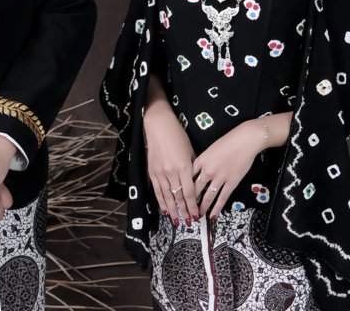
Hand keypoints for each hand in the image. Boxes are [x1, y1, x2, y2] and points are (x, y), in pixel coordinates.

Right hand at [143, 77, 199, 224]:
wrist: (159, 126)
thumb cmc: (178, 136)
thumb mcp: (191, 151)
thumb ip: (193, 168)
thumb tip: (197, 182)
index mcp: (184, 166)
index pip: (190, 191)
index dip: (193, 205)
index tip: (197, 215)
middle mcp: (171, 172)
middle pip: (179, 197)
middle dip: (184, 212)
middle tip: (189, 223)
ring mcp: (160, 172)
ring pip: (167, 196)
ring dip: (172, 210)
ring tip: (177, 222)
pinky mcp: (152, 171)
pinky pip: (157, 190)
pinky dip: (161, 201)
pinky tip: (165, 210)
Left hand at [192, 113, 290, 218]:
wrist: (245, 140)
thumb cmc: (228, 141)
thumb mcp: (210, 149)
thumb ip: (203, 161)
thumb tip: (197, 172)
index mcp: (201, 160)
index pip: (188, 177)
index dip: (182, 188)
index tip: (178, 196)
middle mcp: (208, 170)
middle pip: (195, 189)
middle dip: (189, 202)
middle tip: (185, 211)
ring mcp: (220, 177)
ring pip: (207, 197)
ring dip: (202, 208)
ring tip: (197, 216)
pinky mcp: (231, 182)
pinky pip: (222, 198)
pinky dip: (217, 209)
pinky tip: (212, 216)